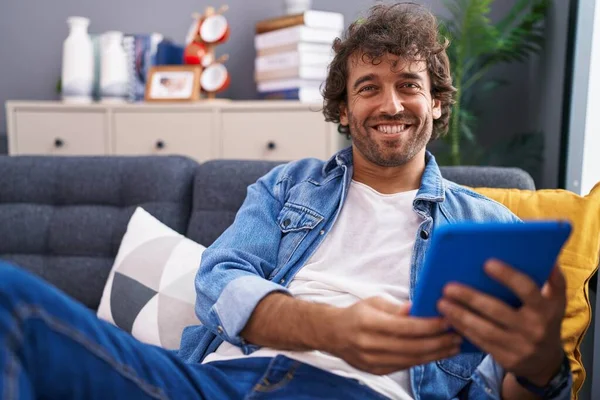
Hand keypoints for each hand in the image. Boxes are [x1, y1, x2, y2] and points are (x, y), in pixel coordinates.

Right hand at [328, 297, 461, 374]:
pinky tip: (437, 353)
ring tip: (453, 346)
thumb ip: (396, 308)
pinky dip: (423, 360)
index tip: (448, 320)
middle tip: (457, 335)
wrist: (332, 334)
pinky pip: (405, 366)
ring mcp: (372, 361)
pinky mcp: (377, 371)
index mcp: (368, 322)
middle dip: (439, 341)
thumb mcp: (373, 302)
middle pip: (412, 346)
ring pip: (411, 360)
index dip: (430, 326)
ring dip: (436, 354)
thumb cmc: (356, 314)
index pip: (406, 327)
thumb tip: (418, 308)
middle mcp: (370, 344)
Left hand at [438, 260, 565, 385]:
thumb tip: (534, 255)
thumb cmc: (543, 318)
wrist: (546, 361)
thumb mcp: (553, 300)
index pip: (527, 289)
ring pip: (486, 329)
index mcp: (547, 308)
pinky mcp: (508, 359)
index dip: (508, 276)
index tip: (486, 263)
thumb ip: (548, 280)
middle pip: (498, 310)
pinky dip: (464, 329)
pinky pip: (482, 342)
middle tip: (448, 287)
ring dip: (461, 315)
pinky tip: (449, 318)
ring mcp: (521, 346)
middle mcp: (536, 328)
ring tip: (442, 302)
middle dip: (471, 298)